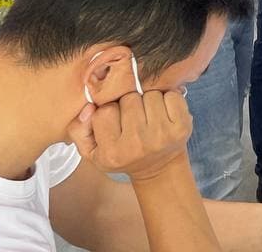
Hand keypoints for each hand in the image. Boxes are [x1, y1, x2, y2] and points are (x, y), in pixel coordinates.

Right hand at [66, 91, 191, 180]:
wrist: (158, 167)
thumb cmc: (123, 155)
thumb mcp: (93, 151)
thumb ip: (79, 129)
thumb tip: (89, 107)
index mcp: (112, 152)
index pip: (104, 111)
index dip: (109, 111)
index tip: (115, 121)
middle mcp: (137, 144)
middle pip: (129, 99)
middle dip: (130, 103)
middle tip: (133, 118)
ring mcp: (162, 135)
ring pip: (150, 94)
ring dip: (149, 100)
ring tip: (148, 116)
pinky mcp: (182, 127)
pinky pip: (172, 95)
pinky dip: (168, 99)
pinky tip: (164, 113)